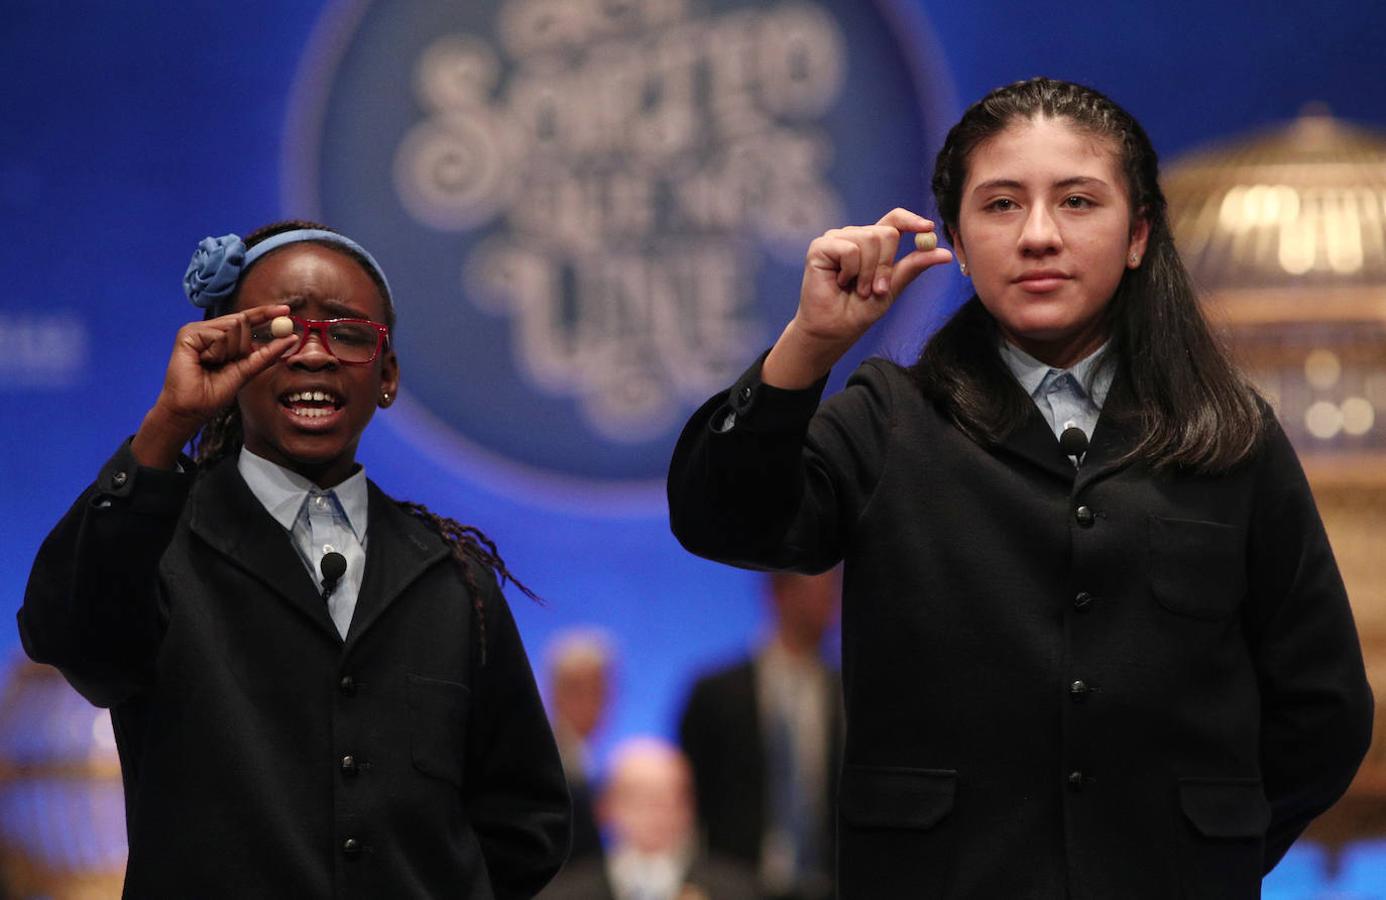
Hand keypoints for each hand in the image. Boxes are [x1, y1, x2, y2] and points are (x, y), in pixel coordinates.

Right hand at [132, 305, 295, 467]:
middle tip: (225, 364)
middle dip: (241, 346)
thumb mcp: (247, 370)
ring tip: (211, 365)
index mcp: (222, 338)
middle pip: (242, 321)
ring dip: (228, 352)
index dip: (265, 313)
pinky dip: (216, 352)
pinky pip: (218, 335)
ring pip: (232, 326)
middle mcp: (209, 330)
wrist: (191, 409)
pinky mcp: (188, 334)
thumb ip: (267, 353)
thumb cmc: (213, 393)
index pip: (246, 319)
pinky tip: (202, 361)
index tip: (286, 309)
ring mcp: (197, 330)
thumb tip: (291, 338)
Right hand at [764, 208, 952, 388]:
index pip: (895, 220)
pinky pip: (849, 249)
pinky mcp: (821, 247)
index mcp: (873, 243)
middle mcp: (855, 236)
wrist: (835, 329)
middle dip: (886, 265)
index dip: (911, 220)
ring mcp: (837, 239)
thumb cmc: (859, 310)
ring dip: (867, 273)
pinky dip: (850, 270)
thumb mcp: (894, 287)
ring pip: (869, 240)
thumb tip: (946, 254)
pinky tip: (839, 282)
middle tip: (876, 288)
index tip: (928, 228)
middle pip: (886, 232)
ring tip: (857, 289)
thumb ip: (914, 266)